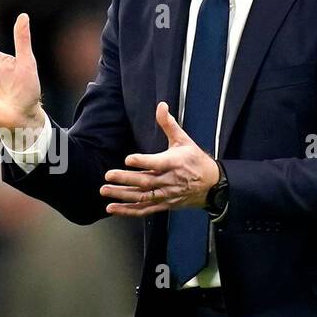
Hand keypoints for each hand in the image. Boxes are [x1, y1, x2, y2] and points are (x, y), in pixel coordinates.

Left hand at [101, 102, 219, 215]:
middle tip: (108, 175)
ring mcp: (166, 194)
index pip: (158, 162)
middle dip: (125, 179)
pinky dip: (128, 211)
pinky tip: (113, 208)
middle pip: (145, 181)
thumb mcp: (184, 140)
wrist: (211, 185)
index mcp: (175, 162)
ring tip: (105, 191)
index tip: (128, 159)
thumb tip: (161, 105)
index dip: (143, 161)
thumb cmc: (195, 160)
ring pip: (142, 197)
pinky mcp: (164, 204)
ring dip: (122, 195)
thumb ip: (169, 124)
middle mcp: (170, 180)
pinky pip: (144, 210)